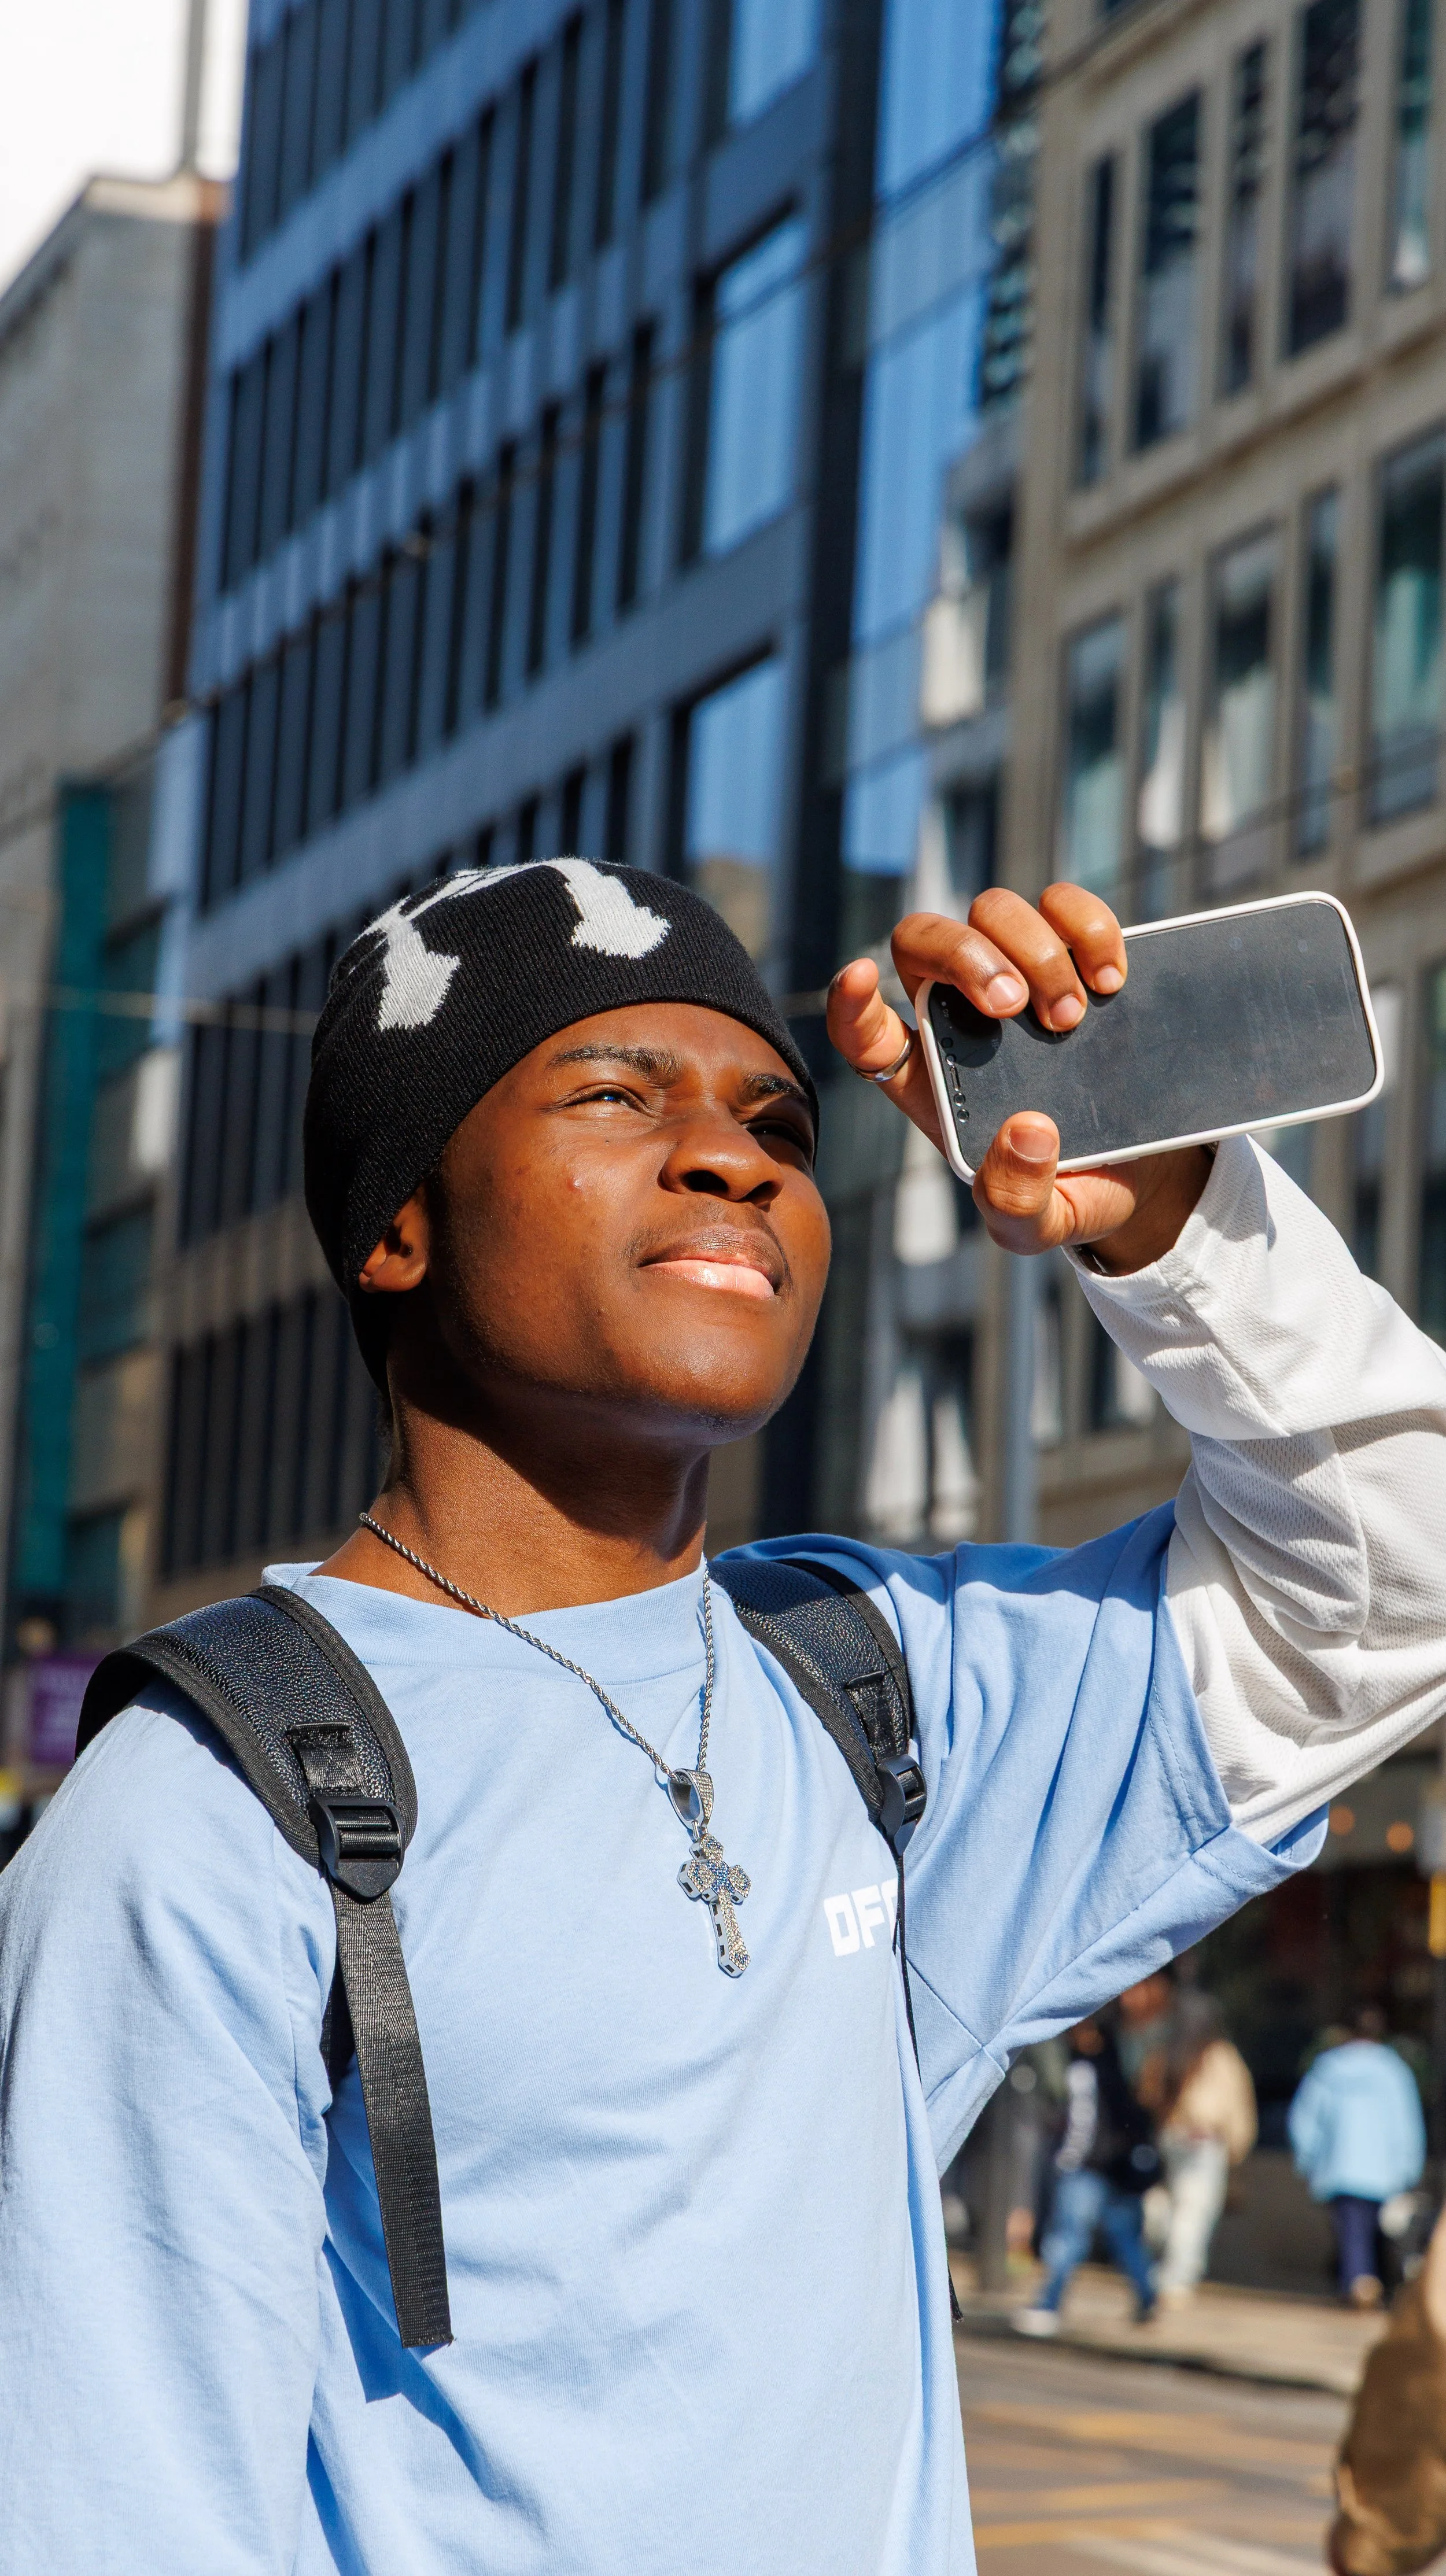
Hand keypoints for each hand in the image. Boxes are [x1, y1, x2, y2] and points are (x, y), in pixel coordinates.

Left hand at [826, 884, 1211, 1273]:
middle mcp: (960, 1016)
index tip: (859, 975)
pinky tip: (1111, 979)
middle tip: (1014, 1007)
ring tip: (1073, 1016)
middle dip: (964, 956)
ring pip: (991, 909)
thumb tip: (1026, 1132)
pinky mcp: (1075, 955)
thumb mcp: (1036, 1225)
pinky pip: (1064, 905)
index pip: (863, 1030)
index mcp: (928, 1079)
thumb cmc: (1069, 1190)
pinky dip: (1087, 925)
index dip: (848, 1001)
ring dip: (1032, 948)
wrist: (1143, 1170)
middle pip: (922, 940)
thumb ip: (1016, 1200)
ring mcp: (1017, 976)